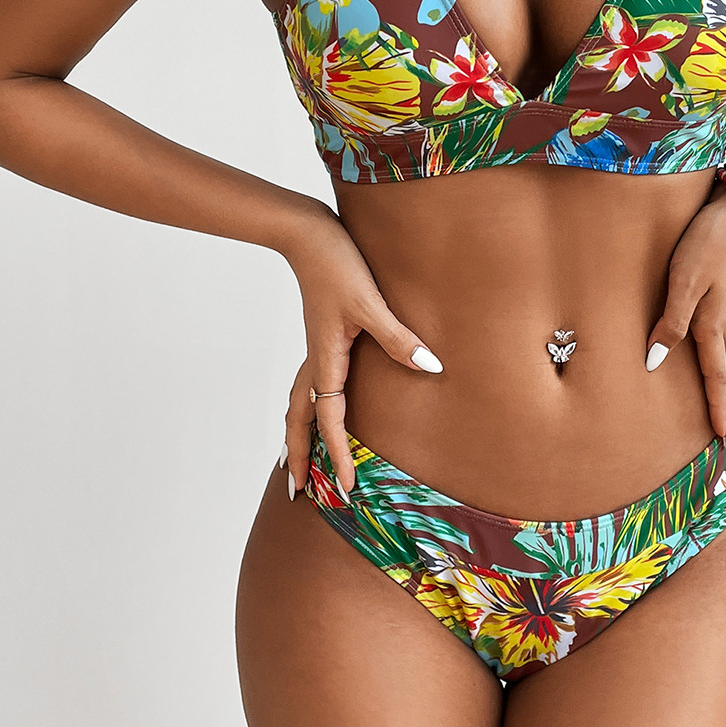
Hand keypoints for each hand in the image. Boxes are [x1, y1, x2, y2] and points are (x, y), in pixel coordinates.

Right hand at [276, 200, 441, 501]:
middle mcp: (317, 360)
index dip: (338, 455)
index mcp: (326, 360)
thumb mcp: (371, 303)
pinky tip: (317, 408)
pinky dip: (306, 408)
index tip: (346, 488)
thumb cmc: (338, 265)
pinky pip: (309, 385)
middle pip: (298, 420)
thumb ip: (399, 337)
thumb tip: (430, 366)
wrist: (308, 235)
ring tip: (294, 463)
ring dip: (297, 435)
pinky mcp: (323, 337)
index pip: (330, 419)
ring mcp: (317, 349)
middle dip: (298, 457)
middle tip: (296, 492)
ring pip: (298, 404)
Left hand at [644, 190, 725, 438]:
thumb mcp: (683, 284)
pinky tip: (712, 337)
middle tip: (725, 424)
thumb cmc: (704, 243)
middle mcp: (719, 317)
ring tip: (724, 390)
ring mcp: (721, 301)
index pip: (713, 376)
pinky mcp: (718, 284)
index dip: (715, 407)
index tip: (720, 438)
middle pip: (725, 367)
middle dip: (725, 396)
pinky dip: (722, 345)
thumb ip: (670, 323)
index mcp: (710, 323)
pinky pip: (722, 327)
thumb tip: (655, 362)